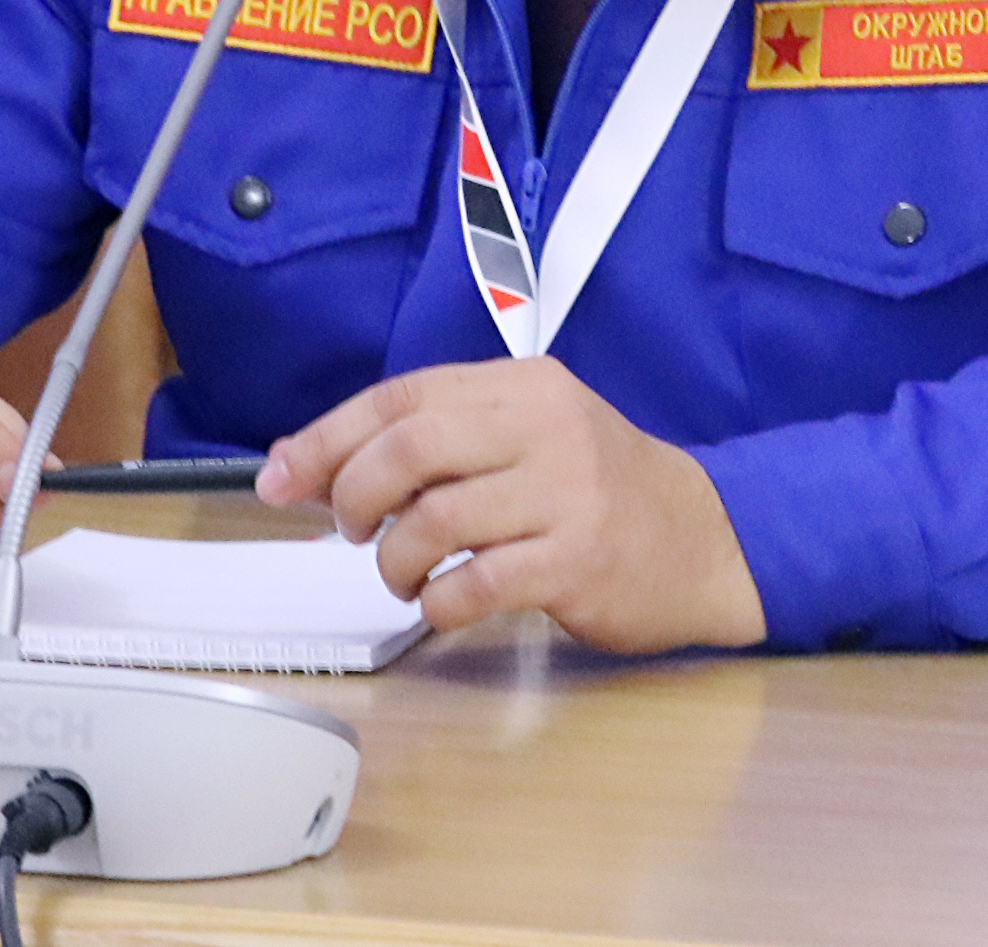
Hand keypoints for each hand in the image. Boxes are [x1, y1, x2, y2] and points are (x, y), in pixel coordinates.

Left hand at [257, 357, 766, 653]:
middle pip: (410, 448)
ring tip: (406, 576)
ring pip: (432, 521)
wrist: (704, 539)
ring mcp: (566, 492)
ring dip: (394, 561)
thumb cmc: (599, 491)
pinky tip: (447, 602)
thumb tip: (311, 474)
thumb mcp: (528, 439)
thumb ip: (437, 447)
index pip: (403, 396)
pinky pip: (473, 584)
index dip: (328, 439)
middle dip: (355, 495)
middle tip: (354, 530)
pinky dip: (438, 602)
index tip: (283, 480)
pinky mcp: (576, 559)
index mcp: (526, 386)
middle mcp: (546, 427)